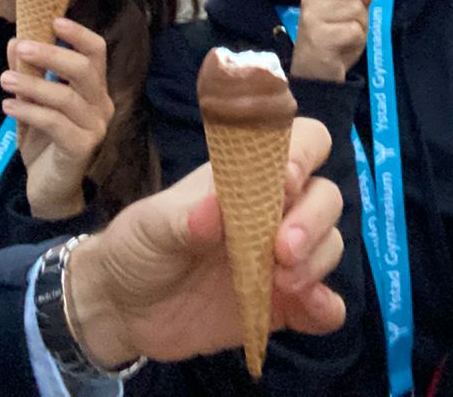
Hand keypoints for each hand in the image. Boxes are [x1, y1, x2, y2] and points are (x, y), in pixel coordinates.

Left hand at [5, 18, 112, 219]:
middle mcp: (101, 105)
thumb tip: (16, 40)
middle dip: (51, 54)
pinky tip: (8, 106)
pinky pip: (54, 123)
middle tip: (22, 47)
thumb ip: (27, 72)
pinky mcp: (82, 148)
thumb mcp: (32, 102)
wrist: (49, 190)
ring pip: (66, 97)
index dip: (78, 34)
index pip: (97, 52)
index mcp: (94, 89)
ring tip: (4, 80)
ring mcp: (95, 128)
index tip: (53, 20)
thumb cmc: (45, 143)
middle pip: (84, 69)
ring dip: (32, 84)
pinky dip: (29, 111)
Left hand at [65, 117, 346, 366]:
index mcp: (245, 178)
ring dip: (317, 261)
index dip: (303, 154)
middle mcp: (273, 213)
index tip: (286, 183)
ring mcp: (281, 260)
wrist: (123, 309)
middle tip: (281, 250)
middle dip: (312, 220)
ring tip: (282, 283)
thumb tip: (216, 209)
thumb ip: (184, 218)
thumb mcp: (151, 227)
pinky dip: (327, 306)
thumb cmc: (138, 247)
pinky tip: (314, 310)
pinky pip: (324, 303)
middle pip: (325, 196)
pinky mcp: (283, 306)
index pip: (299, 143)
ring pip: (329, 244)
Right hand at [288, 0, 378, 82]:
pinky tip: (345, 45)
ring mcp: (312, 18)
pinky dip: (358, 39)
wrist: (316, 73)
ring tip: (349, 32)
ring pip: (354, 8)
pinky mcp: (319, 38)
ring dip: (361, 22)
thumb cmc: (333, 35)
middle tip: (366, 1)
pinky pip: (354, 30)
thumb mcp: (347, 6)